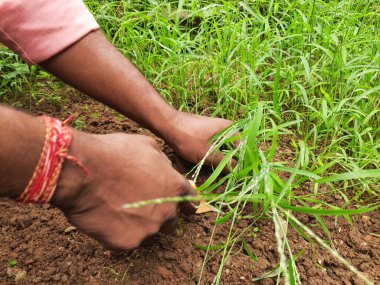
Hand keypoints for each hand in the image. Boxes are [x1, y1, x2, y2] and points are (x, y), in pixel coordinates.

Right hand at [52, 131, 195, 250]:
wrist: (83, 172)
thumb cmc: (114, 153)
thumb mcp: (147, 145)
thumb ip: (163, 162)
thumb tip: (165, 169)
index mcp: (174, 187)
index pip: (190, 201)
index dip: (188, 204)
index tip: (187, 209)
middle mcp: (167, 211)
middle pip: (171, 220)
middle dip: (161, 215)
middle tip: (142, 207)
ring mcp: (148, 229)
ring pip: (149, 231)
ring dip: (140, 224)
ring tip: (119, 209)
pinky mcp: (128, 243)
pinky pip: (127, 239)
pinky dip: (119, 232)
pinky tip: (106, 217)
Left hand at [165, 111, 235, 168]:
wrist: (167, 124)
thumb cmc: (188, 138)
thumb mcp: (207, 154)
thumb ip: (224, 163)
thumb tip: (236, 171)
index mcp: (230, 129)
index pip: (243, 148)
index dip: (241, 161)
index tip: (238, 174)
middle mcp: (225, 127)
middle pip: (233, 148)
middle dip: (230, 161)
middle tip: (227, 175)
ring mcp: (214, 129)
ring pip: (222, 147)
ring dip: (220, 158)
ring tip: (217, 170)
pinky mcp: (205, 132)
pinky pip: (213, 145)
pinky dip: (212, 154)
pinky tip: (207, 162)